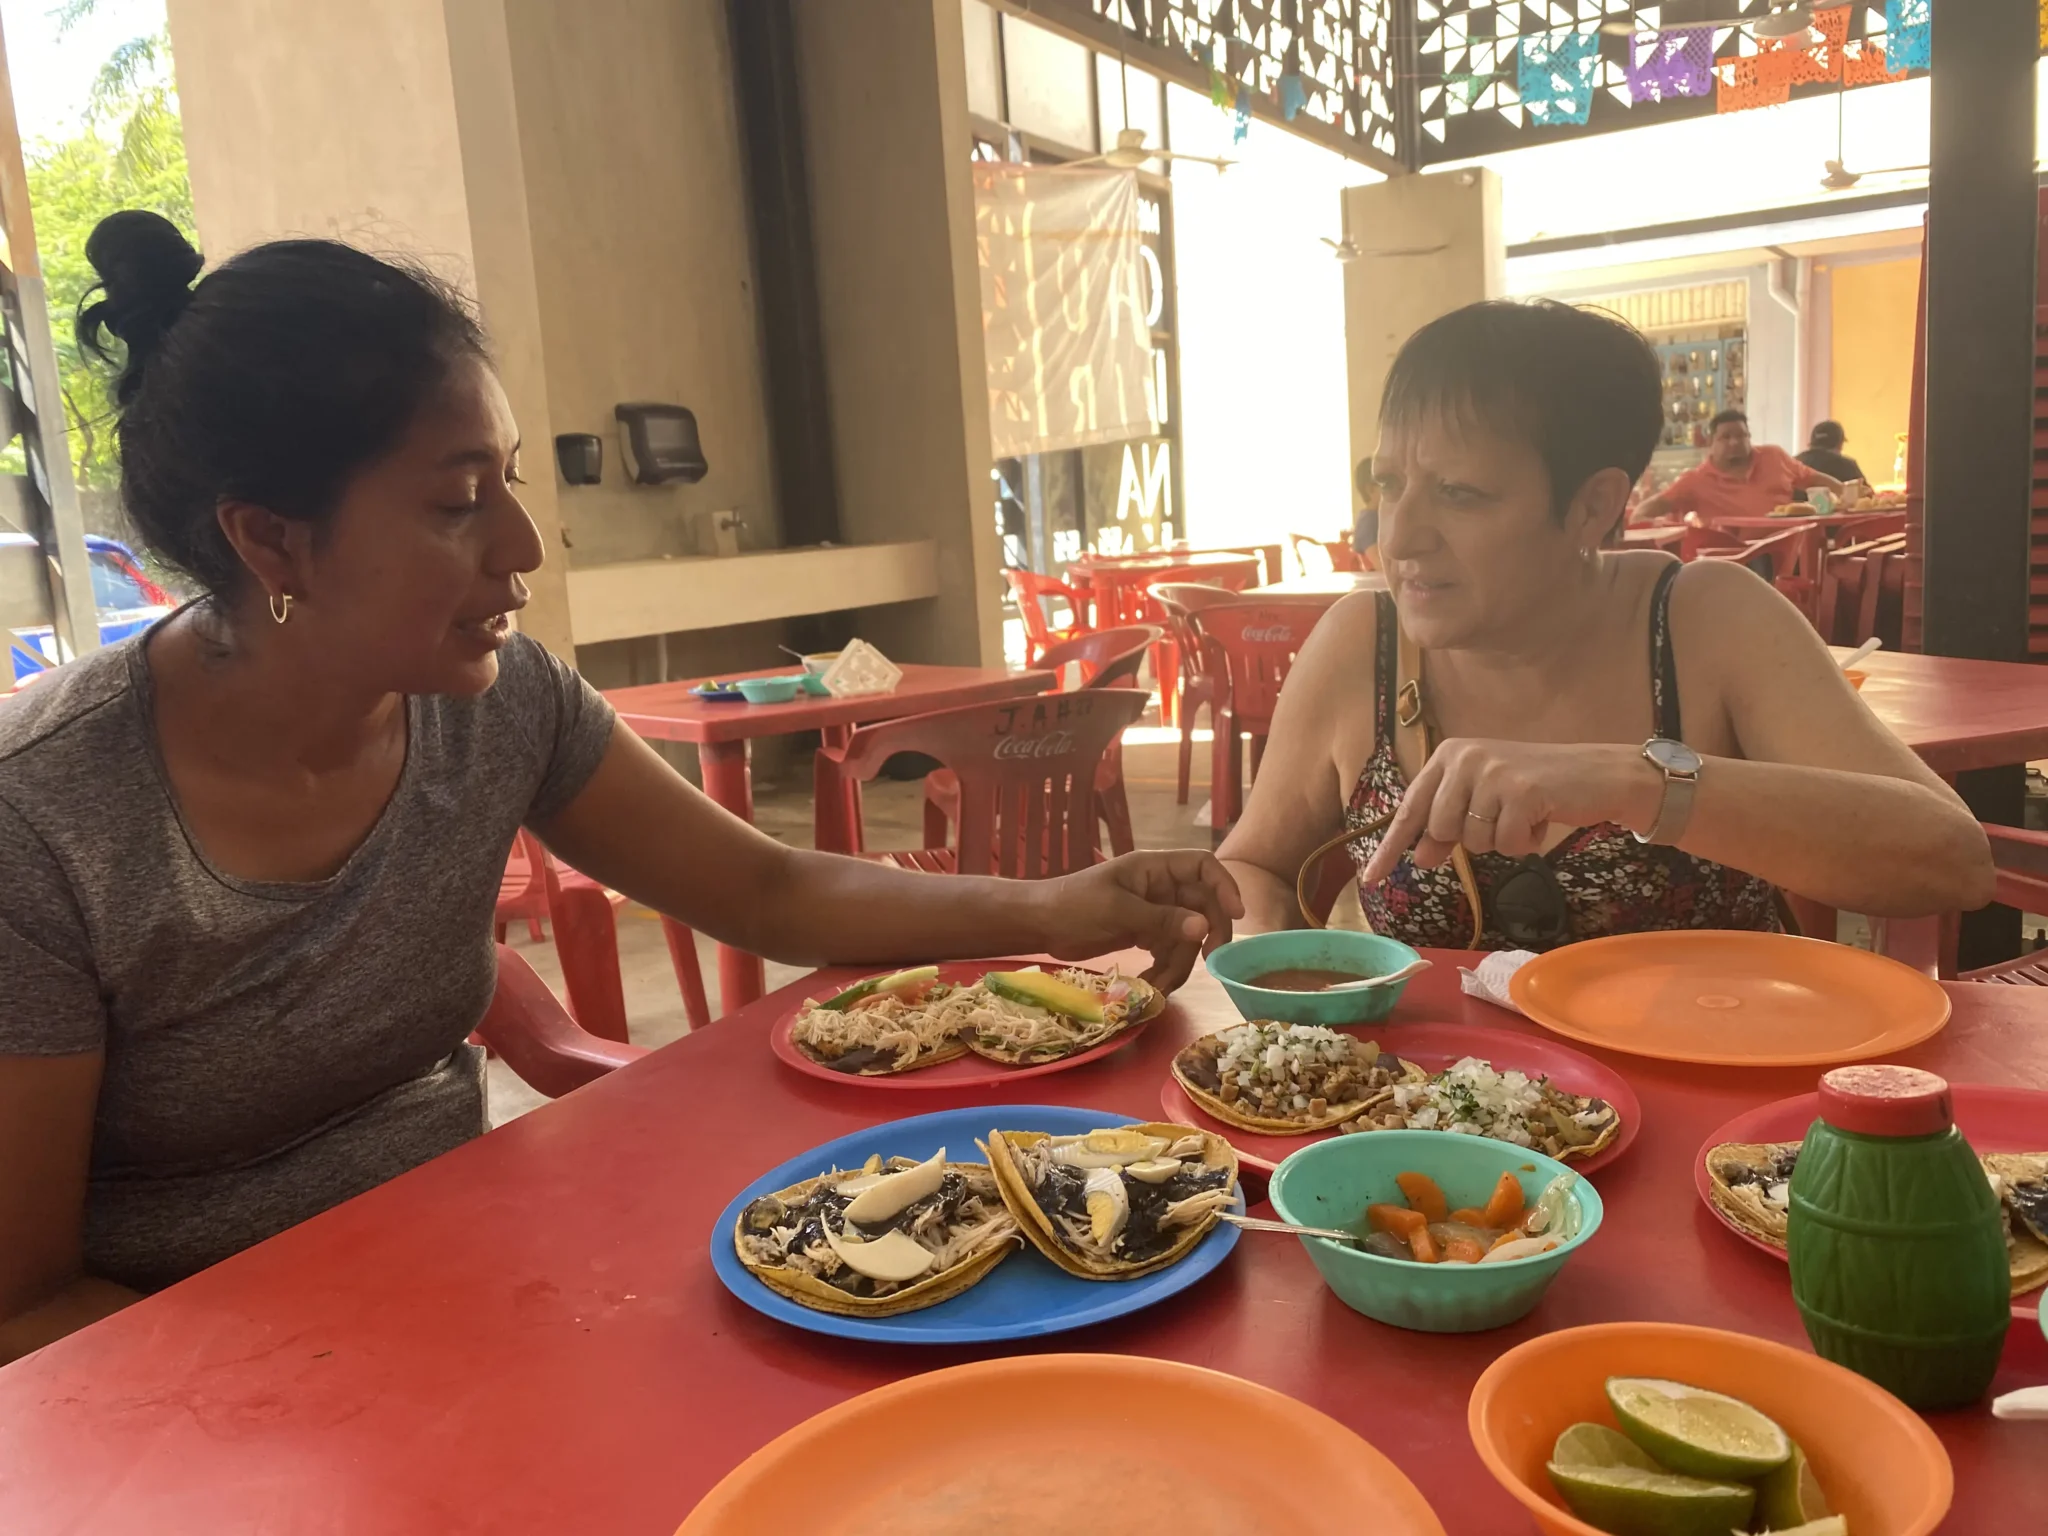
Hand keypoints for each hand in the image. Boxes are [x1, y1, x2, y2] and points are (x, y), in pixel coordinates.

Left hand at [1037, 850, 1243, 991]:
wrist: (1040, 924)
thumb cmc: (1072, 904)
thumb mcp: (1117, 910)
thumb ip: (1160, 919)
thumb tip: (1203, 927)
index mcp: (1154, 869)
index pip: (1203, 866)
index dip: (1224, 886)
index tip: (1237, 914)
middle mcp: (1160, 887)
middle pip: (1203, 906)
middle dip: (1208, 934)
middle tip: (1209, 961)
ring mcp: (1154, 912)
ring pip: (1187, 936)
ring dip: (1179, 963)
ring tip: (1161, 987)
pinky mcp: (1145, 934)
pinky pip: (1169, 951)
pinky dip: (1166, 970)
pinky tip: (1153, 986)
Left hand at [1358, 739, 1660, 888]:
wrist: (1600, 775)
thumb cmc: (1538, 790)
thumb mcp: (1486, 803)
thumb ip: (1450, 825)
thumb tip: (1420, 857)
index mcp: (1449, 755)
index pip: (1411, 809)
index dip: (1391, 848)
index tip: (1371, 879)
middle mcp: (1464, 756)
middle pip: (1441, 830)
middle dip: (1471, 839)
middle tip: (1502, 819)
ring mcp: (1492, 772)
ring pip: (1474, 840)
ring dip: (1502, 840)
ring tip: (1525, 814)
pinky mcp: (1521, 791)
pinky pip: (1507, 844)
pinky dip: (1526, 842)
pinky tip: (1542, 818)